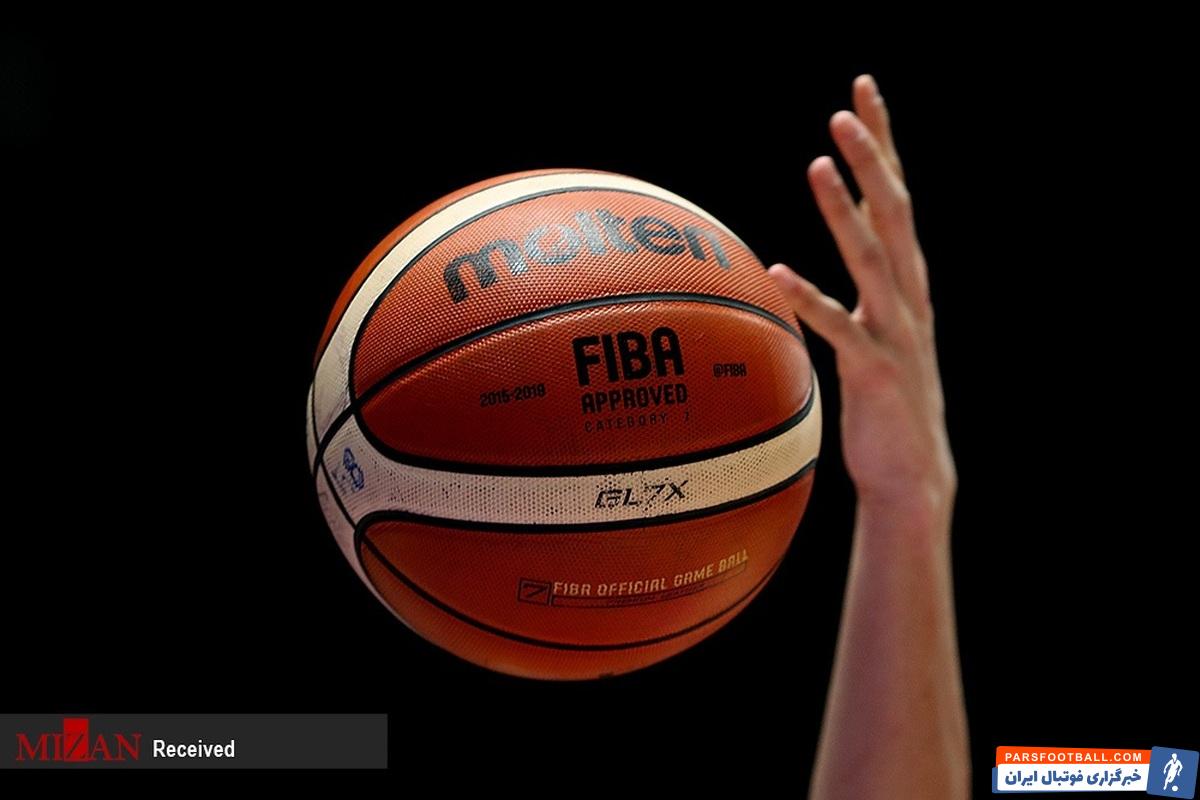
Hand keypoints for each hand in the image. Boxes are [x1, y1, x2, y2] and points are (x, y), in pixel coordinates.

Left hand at [768, 75, 954, 522]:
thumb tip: (823, 248)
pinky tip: (778, 273)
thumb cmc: (887, 401)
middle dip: (874, 158)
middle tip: (846, 108)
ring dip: (845, 209)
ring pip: (872, 258)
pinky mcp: (877, 370)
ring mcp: (897, 332)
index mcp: (906, 283)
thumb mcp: (875, 331)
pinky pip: (840, 328)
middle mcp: (908, 297)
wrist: (913, 473)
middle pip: (895, 213)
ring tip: (817, 163)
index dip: (883, 143)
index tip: (864, 89)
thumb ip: (859, 286)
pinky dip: (810, 299)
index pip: (895, 198)